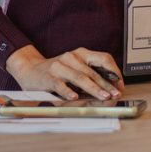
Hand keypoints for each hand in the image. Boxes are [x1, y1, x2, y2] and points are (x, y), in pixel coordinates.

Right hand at [6, 45, 124, 99]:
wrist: (30, 69)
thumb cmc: (57, 71)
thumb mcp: (75, 69)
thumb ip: (91, 75)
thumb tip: (111, 89)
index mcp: (81, 54)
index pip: (103, 58)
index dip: (114, 72)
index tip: (120, 85)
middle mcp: (71, 57)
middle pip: (93, 71)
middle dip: (106, 84)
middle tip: (115, 95)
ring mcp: (59, 66)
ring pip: (79, 77)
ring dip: (93, 88)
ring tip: (103, 97)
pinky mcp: (48, 77)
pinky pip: (60, 84)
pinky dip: (68, 91)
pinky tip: (74, 97)